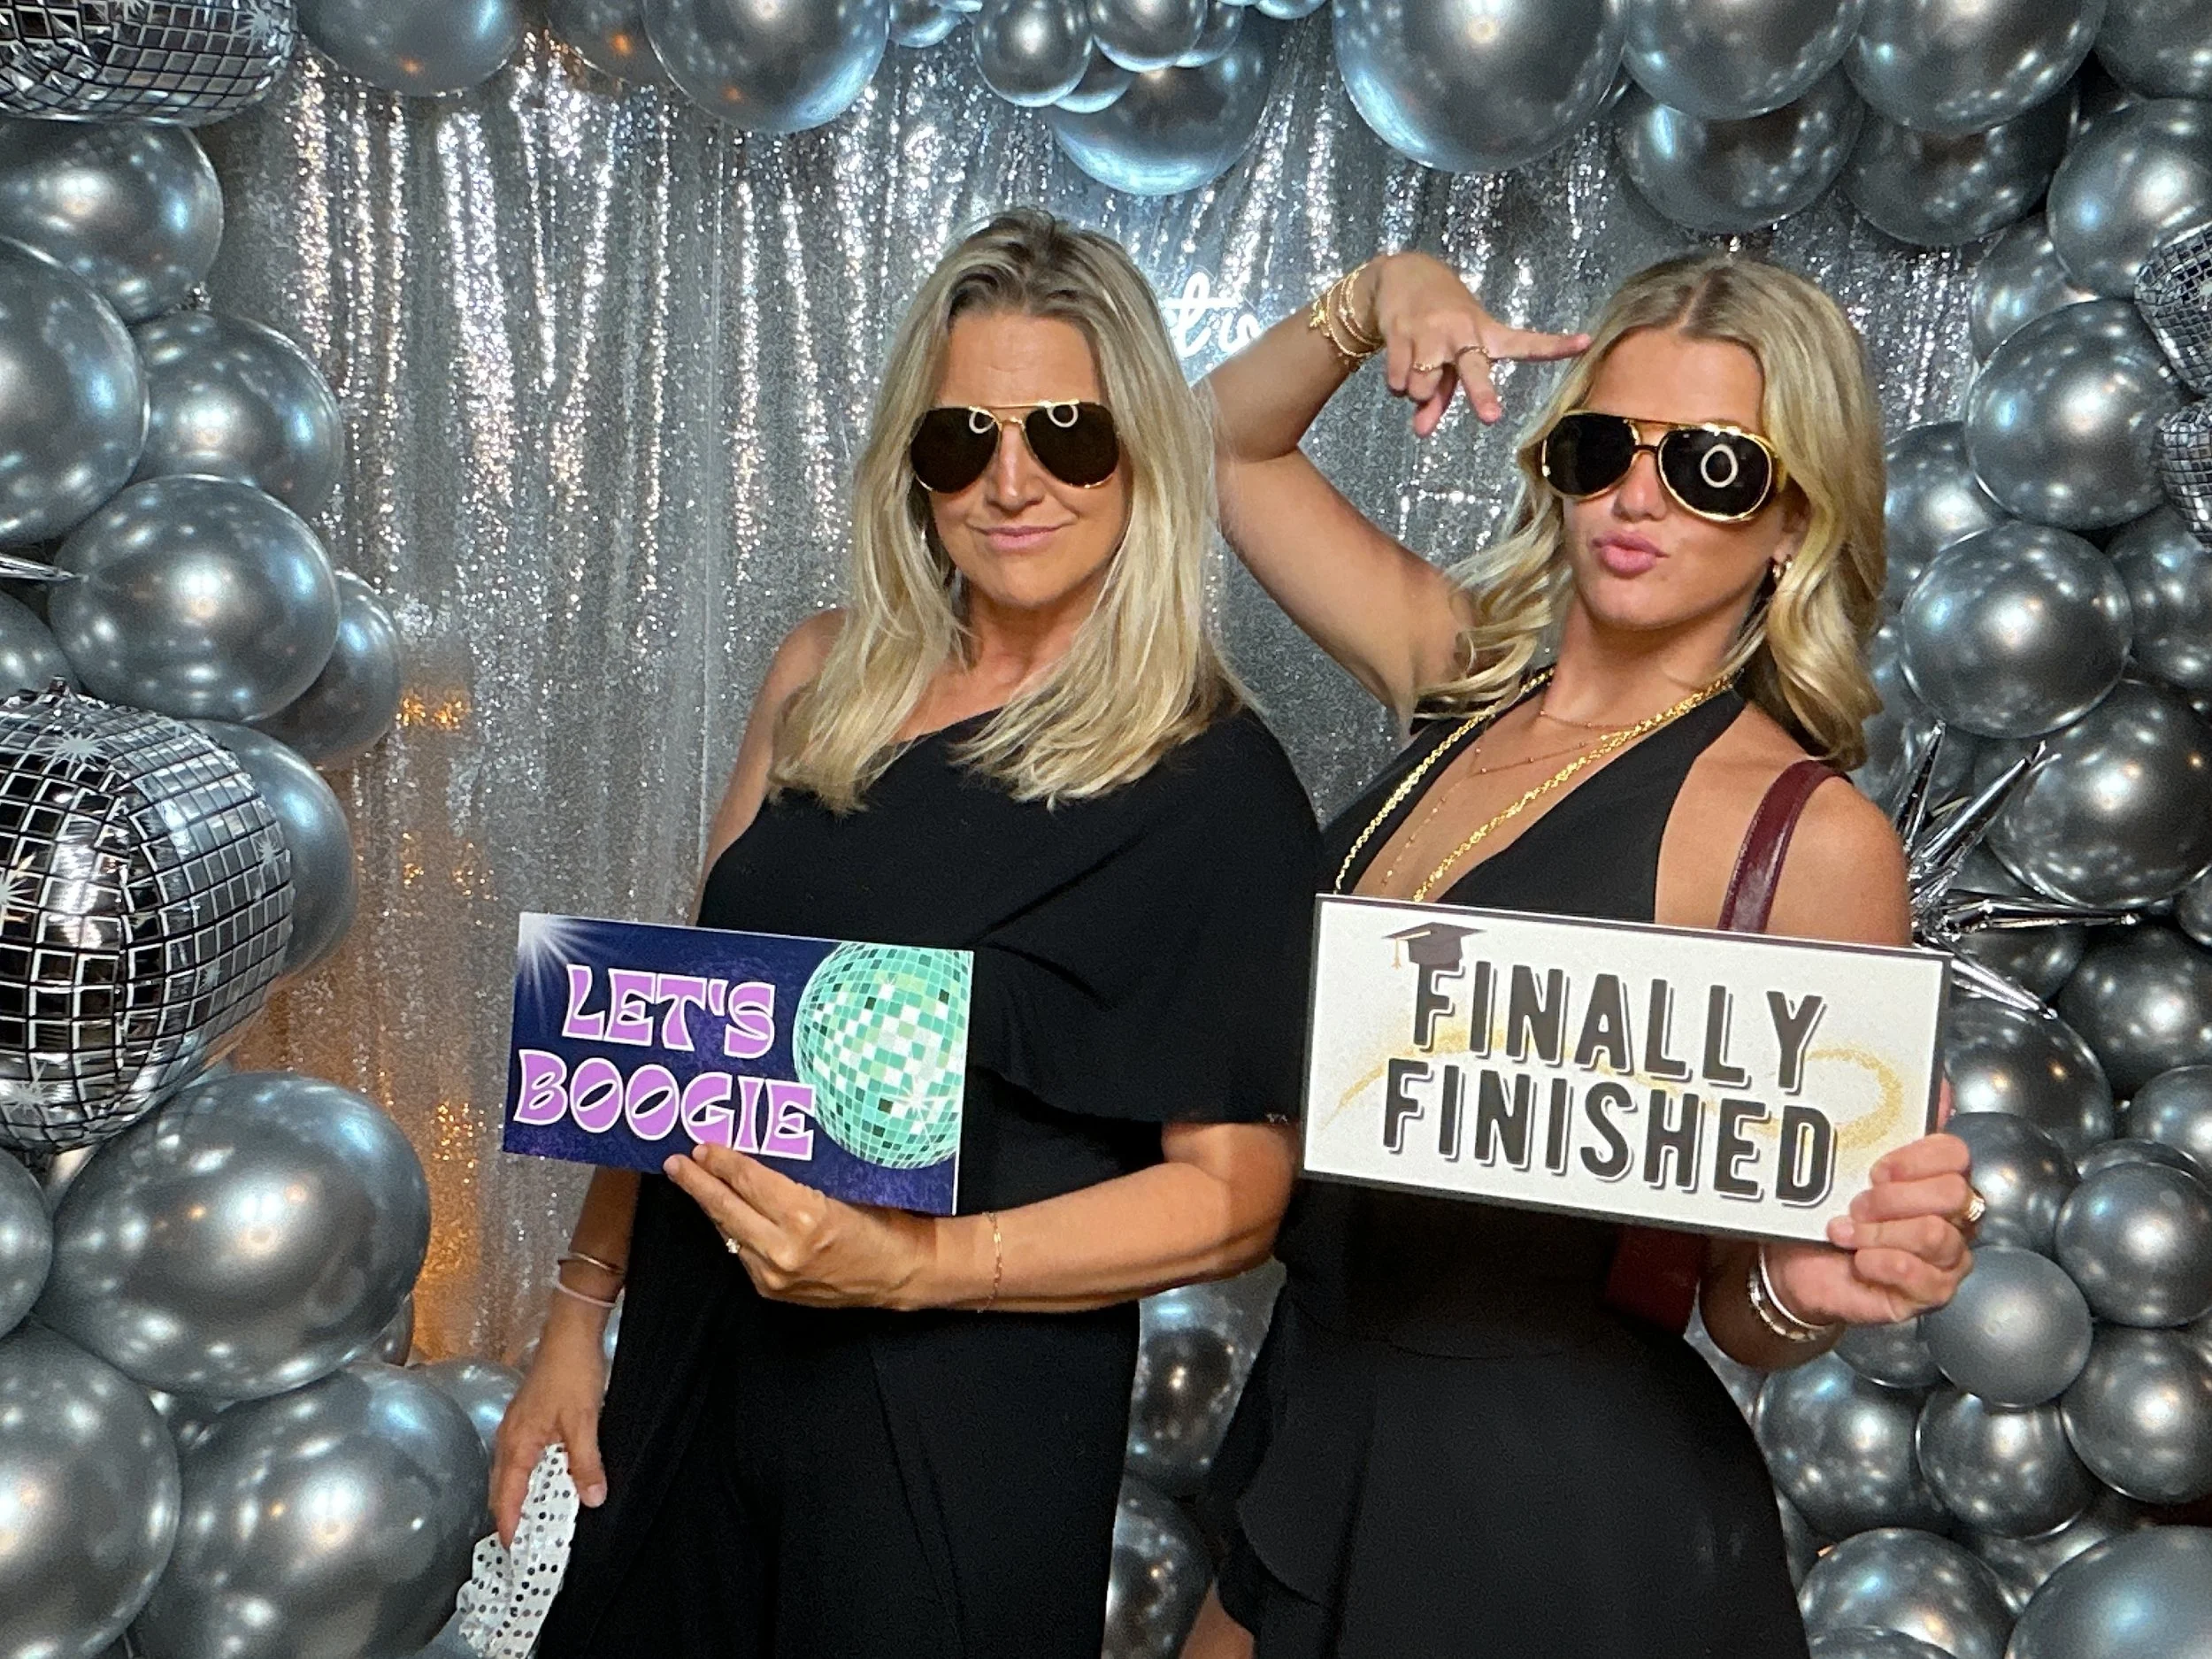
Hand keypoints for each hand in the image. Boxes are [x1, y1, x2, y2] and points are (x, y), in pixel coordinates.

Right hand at [490, 1308, 607, 1547]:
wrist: (572, 1333)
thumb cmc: (571, 1371)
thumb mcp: (583, 1422)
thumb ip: (585, 1463)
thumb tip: (592, 1498)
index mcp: (516, 1444)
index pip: (506, 1497)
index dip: (510, 1525)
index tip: (515, 1551)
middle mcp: (509, 1438)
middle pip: (504, 1489)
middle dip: (513, 1516)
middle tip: (528, 1544)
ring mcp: (516, 1428)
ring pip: (514, 1474)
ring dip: (523, 1497)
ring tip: (539, 1521)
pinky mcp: (528, 1419)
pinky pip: (524, 1458)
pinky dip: (533, 1477)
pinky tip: (550, 1482)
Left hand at [664, 1142, 939, 1308]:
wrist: (901, 1273)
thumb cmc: (883, 1219)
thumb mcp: (846, 1186)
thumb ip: (801, 1177)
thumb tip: (760, 1153)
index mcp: (806, 1218)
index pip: (750, 1183)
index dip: (723, 1162)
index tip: (702, 1146)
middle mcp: (784, 1250)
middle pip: (727, 1210)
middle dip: (698, 1184)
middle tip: (676, 1163)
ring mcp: (775, 1276)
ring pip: (728, 1233)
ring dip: (711, 1207)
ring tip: (693, 1182)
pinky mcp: (772, 1290)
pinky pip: (741, 1252)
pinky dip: (732, 1229)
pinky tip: (725, 1212)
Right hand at [1367, 251, 1588, 436]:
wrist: (1401, 274)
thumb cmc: (1437, 323)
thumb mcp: (1449, 357)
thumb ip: (1439, 398)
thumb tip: (1421, 432)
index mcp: (1487, 335)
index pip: (1526, 344)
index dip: (1555, 346)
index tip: (1586, 342)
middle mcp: (1464, 332)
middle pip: (1474, 371)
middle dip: (1482, 394)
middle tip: (1491, 417)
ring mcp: (1432, 331)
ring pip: (1422, 387)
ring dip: (1415, 391)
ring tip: (1415, 368)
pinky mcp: (1402, 330)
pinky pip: (1398, 381)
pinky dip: (1396, 384)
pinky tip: (1400, 362)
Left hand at [1765, 1129, 1975, 1327]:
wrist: (1794, 1262)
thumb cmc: (1824, 1210)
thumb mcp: (1843, 1161)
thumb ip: (1886, 1121)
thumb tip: (1935, 1083)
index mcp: (1935, 1177)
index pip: (1955, 1154)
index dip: (1914, 1159)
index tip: (1874, 1169)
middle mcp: (1951, 1217)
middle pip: (1953, 1193)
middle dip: (1892, 1198)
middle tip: (1856, 1206)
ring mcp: (1946, 1257)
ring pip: (1935, 1235)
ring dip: (1879, 1233)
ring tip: (1848, 1233)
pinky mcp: (1930, 1294)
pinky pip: (1925, 1278)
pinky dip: (1883, 1264)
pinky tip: (1860, 1261)